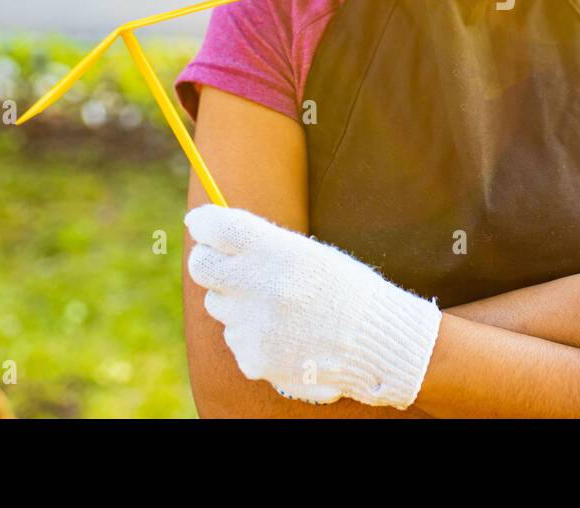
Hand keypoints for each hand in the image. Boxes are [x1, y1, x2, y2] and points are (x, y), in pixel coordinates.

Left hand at [185, 204, 441, 408]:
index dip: (204, 223)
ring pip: (219, 305)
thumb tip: (212, 232)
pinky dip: (252, 333)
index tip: (202, 222)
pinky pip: (235, 337)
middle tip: (220, 261)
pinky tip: (285, 334)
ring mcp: (255, 327)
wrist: (377, 344)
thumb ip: (262, 246)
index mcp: (278, 253)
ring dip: (237, 301)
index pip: (217, 229)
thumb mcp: (309, 255)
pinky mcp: (254, 358)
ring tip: (277, 306)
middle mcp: (261, 288)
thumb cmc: (344, 291)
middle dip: (207, 260)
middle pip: (202, 267)